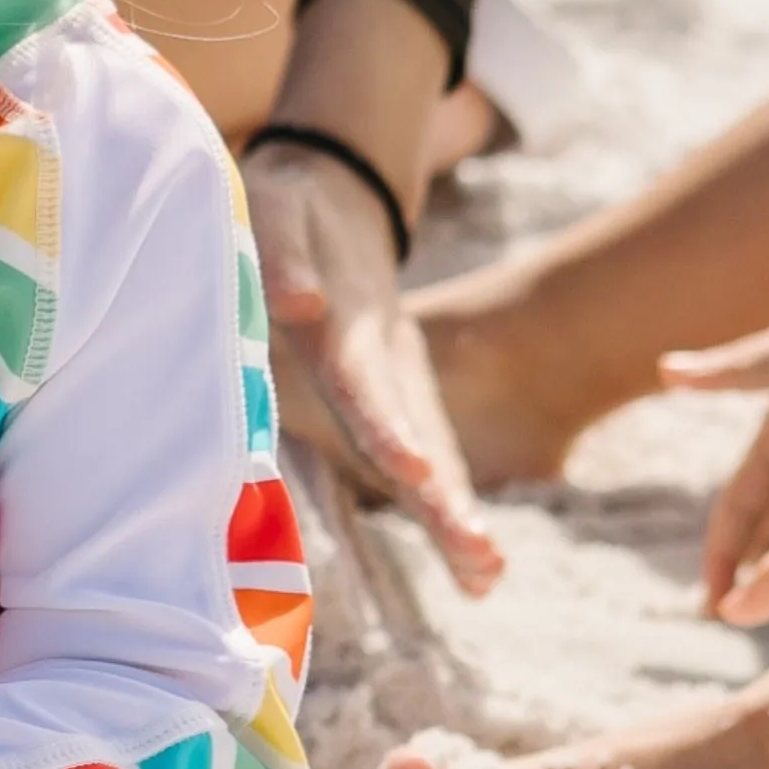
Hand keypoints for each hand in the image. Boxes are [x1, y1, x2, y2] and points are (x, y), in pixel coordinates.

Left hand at [245, 139, 503, 594]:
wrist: (337, 192)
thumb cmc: (290, 208)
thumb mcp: (279, 212)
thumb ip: (285, 258)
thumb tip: (303, 306)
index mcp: (345, 325)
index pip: (361, 381)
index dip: (385, 424)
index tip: (412, 470)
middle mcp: (381, 359)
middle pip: (411, 432)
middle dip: (439, 495)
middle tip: (475, 552)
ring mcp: (397, 377)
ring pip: (430, 451)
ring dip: (453, 514)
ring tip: (489, 575)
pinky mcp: (394, 392)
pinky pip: (421, 452)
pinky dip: (447, 505)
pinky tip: (480, 571)